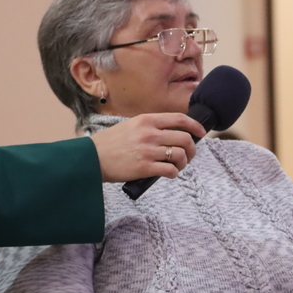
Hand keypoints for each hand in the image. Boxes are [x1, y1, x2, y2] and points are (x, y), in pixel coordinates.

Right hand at [90, 113, 206, 182]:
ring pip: (180, 155)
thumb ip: (149, 127)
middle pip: (184, 139)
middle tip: (188, 156)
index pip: (179, 119)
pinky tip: (169, 174)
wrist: (91, 158)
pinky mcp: (145, 168)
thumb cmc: (109, 143)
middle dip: (192, 149)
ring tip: (178, 167)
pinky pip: (170, 170)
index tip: (201, 133)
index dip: (195, 126)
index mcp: (146, 120)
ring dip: (183, 163)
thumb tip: (171, 133)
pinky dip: (174, 173)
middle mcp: (150, 133)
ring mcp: (148, 151)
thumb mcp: (130, 126)